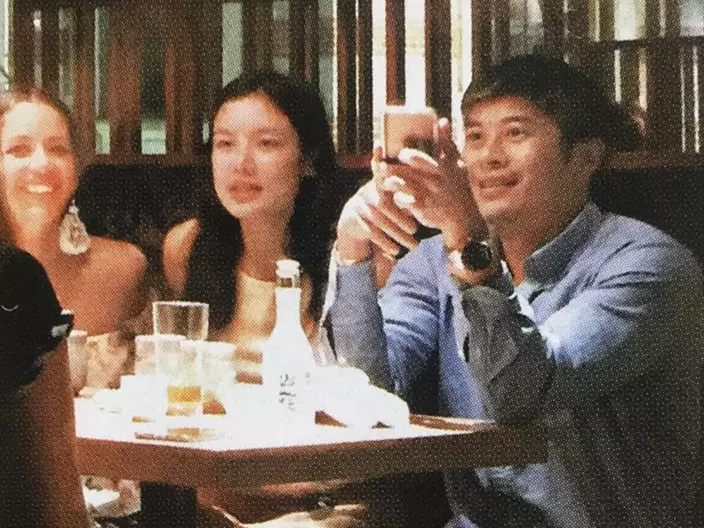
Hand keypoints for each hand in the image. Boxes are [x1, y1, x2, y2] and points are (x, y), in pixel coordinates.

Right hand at [336, 146, 418, 260]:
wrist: (354, 221)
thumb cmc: (383, 205)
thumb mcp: (393, 195)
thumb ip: (410, 189)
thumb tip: (437, 184)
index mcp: (380, 183)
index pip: (382, 172)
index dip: (382, 162)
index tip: (386, 153)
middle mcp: (367, 191)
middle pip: (384, 203)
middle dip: (401, 217)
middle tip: (416, 229)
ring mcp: (359, 205)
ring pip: (378, 219)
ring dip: (396, 233)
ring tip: (412, 245)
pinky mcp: (354, 219)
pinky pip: (370, 232)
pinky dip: (384, 242)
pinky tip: (394, 251)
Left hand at [381, 118, 486, 250]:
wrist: (463, 217)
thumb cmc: (458, 188)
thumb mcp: (456, 163)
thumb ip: (447, 142)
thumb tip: (442, 120)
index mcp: (439, 166)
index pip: (416, 158)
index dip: (404, 156)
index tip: (397, 155)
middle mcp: (432, 179)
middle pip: (405, 171)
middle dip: (391, 168)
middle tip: (380, 167)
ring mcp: (427, 194)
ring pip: (402, 185)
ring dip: (391, 182)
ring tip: (385, 181)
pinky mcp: (423, 209)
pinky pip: (405, 202)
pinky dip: (398, 199)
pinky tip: (395, 197)